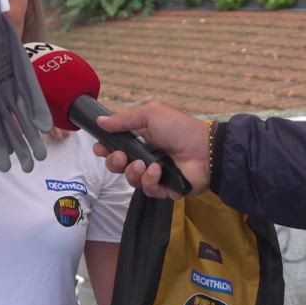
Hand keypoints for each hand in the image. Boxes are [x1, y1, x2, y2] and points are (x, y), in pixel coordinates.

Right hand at [92, 101, 209, 198]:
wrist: (206, 149)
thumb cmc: (180, 128)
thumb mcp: (150, 115)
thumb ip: (123, 119)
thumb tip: (99, 120)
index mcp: (140, 139)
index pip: (115, 147)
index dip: (105, 149)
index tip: (99, 148)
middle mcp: (145, 157)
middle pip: (118, 166)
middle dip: (114, 162)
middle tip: (121, 157)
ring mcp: (155, 174)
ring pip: (131, 179)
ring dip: (133, 172)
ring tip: (143, 164)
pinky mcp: (164, 189)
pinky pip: (148, 190)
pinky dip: (149, 180)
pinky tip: (157, 171)